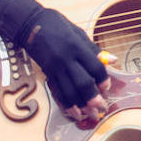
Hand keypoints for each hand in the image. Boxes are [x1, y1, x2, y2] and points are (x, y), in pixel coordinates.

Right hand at [0, 0, 111, 119]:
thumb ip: (94, 49)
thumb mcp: (78, 32)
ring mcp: (54, 67)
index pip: (94, 67)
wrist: (29, 24)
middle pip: (82, 83)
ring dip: (79, 105)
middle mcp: (65, 59)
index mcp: (76, 46)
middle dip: (92, 98)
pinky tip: (71, 111)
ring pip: (68, 91)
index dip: (103, 79)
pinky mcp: (46, 72)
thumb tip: (112, 61)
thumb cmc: (56, 25)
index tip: (106, 87)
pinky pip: (56, 90)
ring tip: (87, 116)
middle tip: (100, 109)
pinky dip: (65, 103)